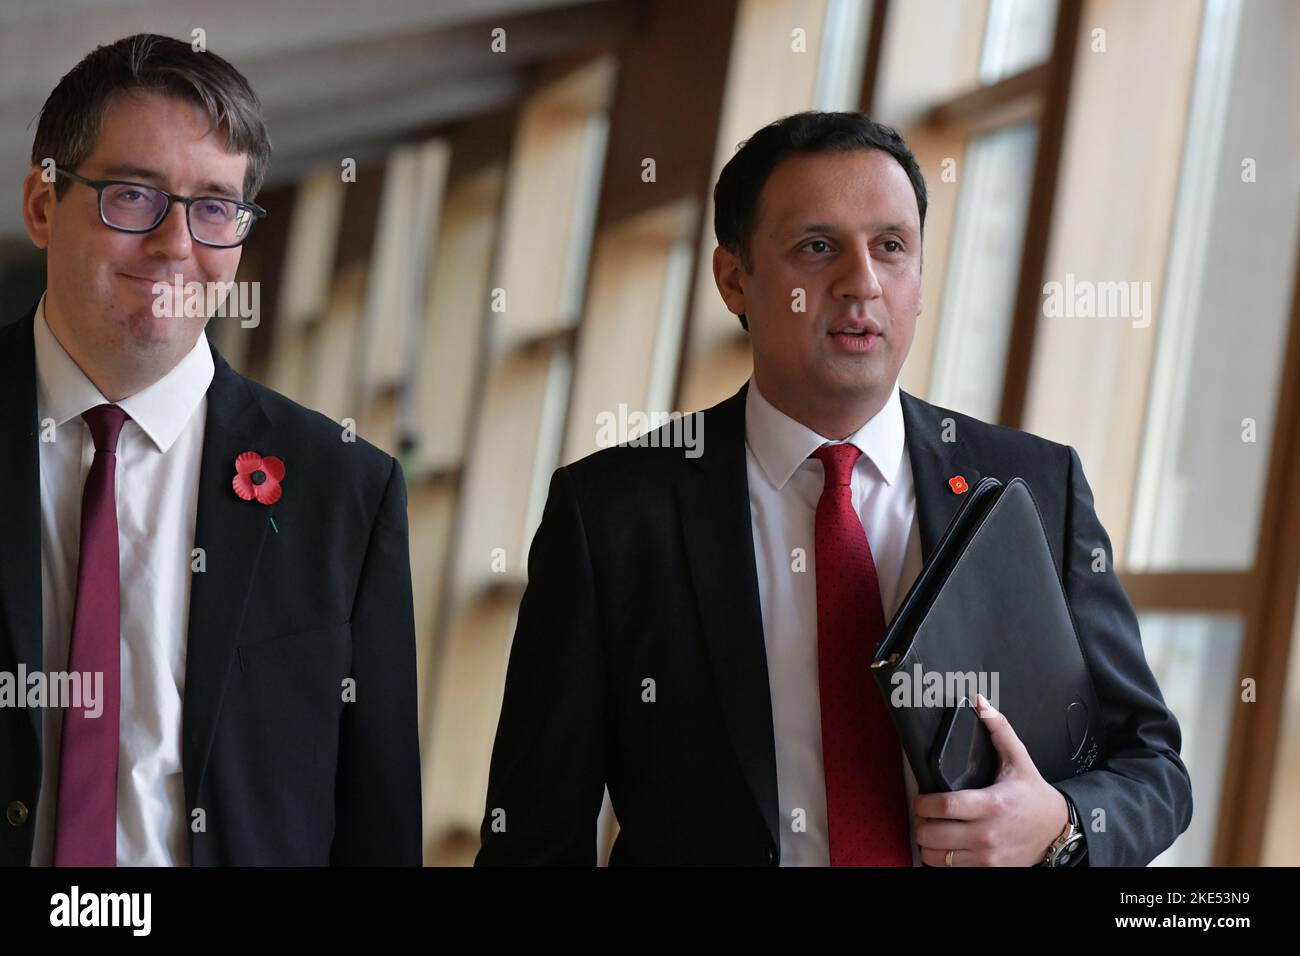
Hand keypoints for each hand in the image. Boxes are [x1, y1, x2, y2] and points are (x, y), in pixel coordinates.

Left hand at [913, 694, 1067, 865]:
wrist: (1058, 830)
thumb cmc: (1035, 796)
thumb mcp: (1018, 759)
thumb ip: (998, 729)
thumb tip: (980, 703)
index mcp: (992, 804)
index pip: (943, 807)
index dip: (923, 803)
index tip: (921, 797)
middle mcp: (987, 834)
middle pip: (933, 834)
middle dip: (921, 823)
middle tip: (924, 814)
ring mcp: (988, 856)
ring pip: (937, 857)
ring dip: (928, 844)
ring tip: (932, 830)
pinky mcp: (990, 869)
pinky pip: (952, 870)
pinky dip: (942, 860)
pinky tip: (945, 847)